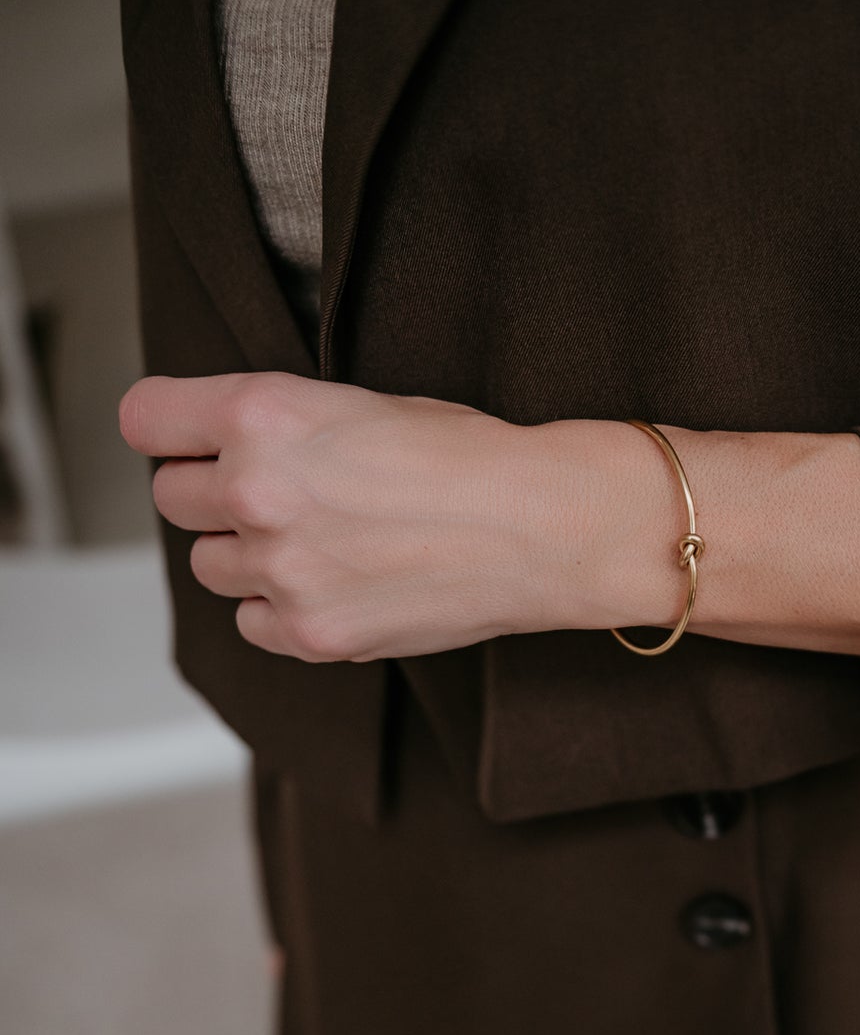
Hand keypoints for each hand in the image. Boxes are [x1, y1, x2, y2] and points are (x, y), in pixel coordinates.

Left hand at [118, 372, 642, 660]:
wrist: (539, 526)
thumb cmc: (466, 457)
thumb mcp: (357, 402)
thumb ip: (272, 426)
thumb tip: (215, 452)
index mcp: (263, 414)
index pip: (145, 419)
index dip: (171, 428)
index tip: (187, 438)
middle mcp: (256, 491)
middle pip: (172, 497)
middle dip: (214, 491)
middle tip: (279, 492)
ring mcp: (280, 569)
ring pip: (210, 565)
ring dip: (247, 554)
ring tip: (318, 541)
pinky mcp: (310, 632)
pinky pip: (252, 621)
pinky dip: (279, 608)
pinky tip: (334, 584)